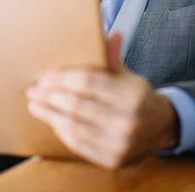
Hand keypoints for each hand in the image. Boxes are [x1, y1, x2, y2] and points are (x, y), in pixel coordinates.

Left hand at [26, 33, 179, 169]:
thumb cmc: (138, 97)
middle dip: (50, 96)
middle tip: (33, 90)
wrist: (161, 128)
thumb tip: (110, 34)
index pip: (89, 82)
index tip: (45, 76)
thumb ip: (113, 58)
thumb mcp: (129, 76)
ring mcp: (120, 143)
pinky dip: (61, 131)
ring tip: (35, 105)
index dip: (63, 78)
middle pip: (77, 105)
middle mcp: (128, 120)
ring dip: (49, 115)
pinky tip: (52, 120)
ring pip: (74, 127)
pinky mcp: (112, 161)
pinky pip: (78, 145)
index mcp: (133, 94)